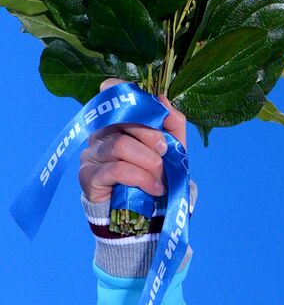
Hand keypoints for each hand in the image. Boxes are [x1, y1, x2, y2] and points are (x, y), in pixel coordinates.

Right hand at [78, 78, 187, 202]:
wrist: (149, 211)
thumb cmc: (157, 173)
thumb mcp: (173, 146)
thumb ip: (172, 121)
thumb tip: (162, 99)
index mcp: (117, 122)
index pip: (111, 95)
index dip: (124, 93)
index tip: (149, 104)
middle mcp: (99, 133)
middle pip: (123, 120)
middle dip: (152, 138)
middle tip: (165, 154)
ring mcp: (90, 154)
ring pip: (121, 145)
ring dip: (149, 163)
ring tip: (160, 178)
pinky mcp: (88, 176)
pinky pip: (117, 169)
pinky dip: (142, 179)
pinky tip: (153, 188)